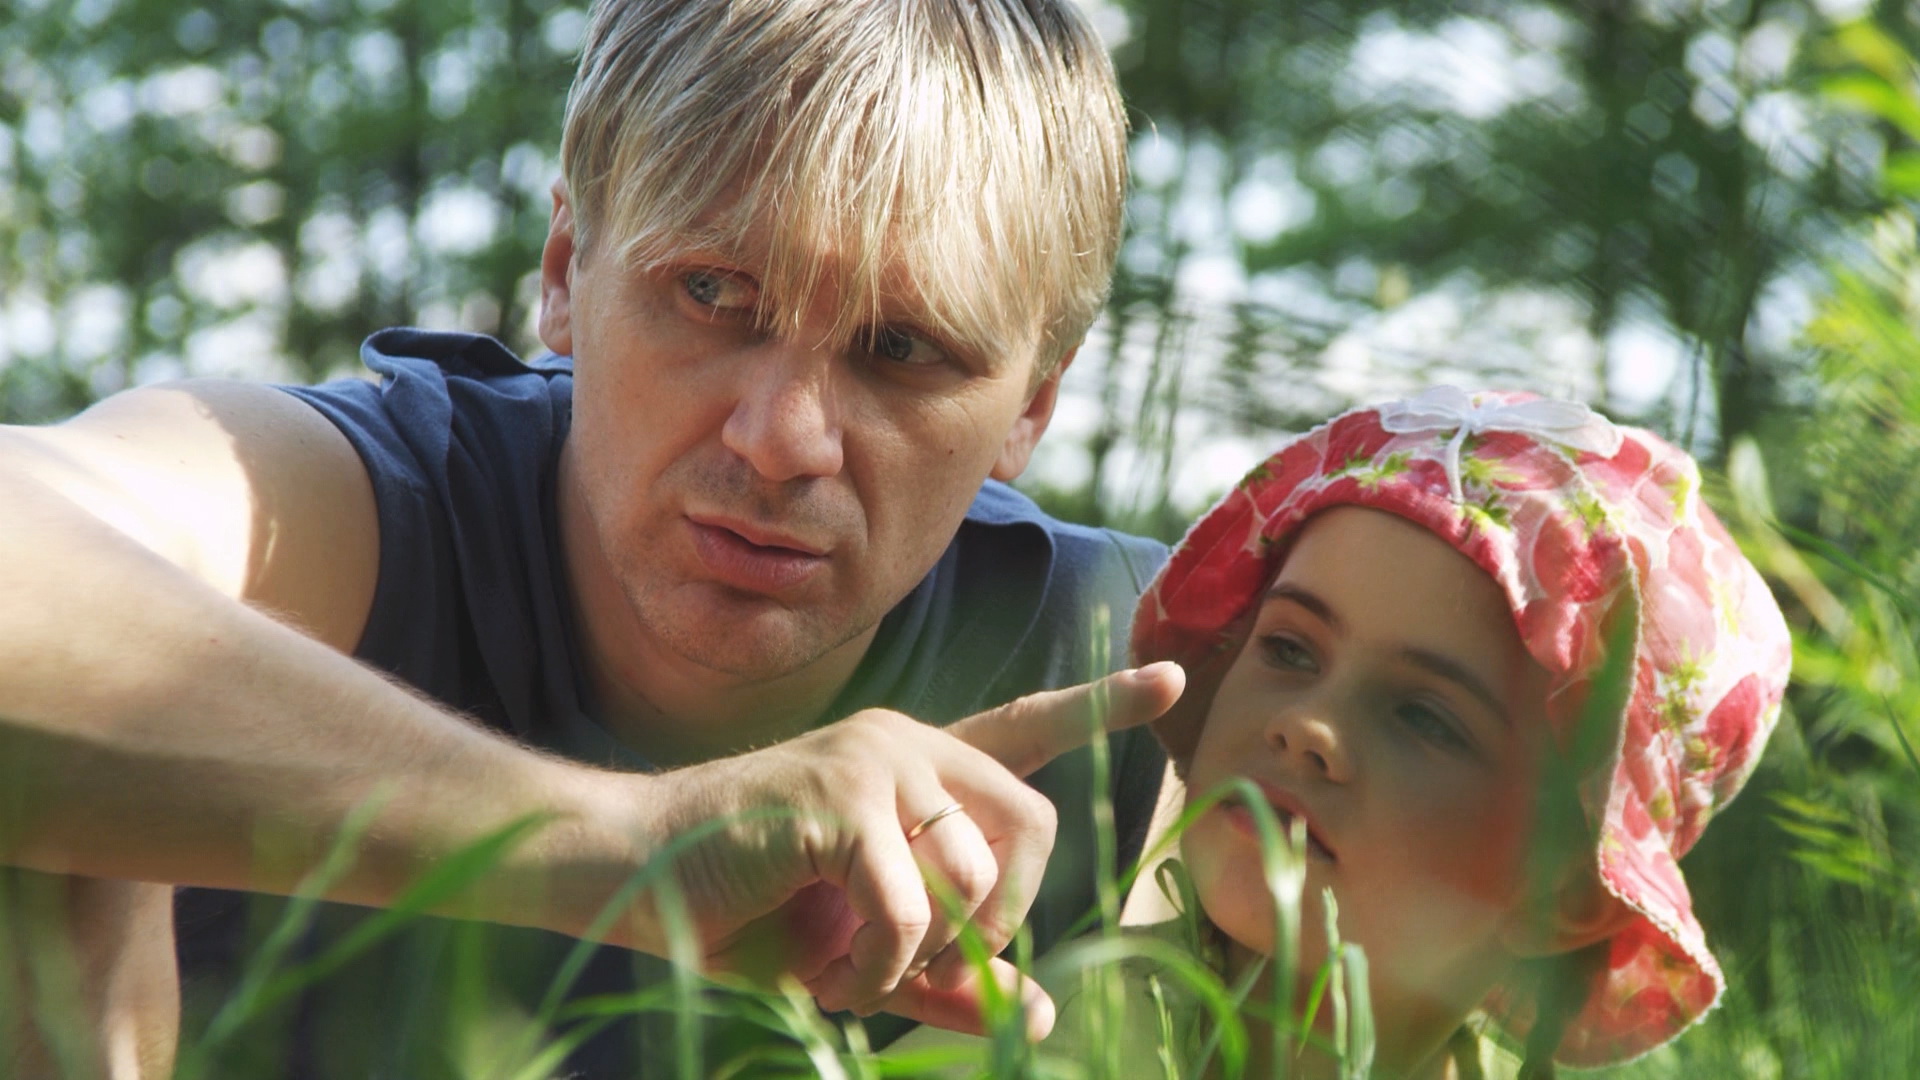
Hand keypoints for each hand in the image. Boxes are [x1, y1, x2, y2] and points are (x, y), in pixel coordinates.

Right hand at [640, 661, 1185, 1036]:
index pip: (1026, 728)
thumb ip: (951, 978)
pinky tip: (831, 972)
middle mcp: (905, 745)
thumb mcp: (866, 952)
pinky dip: (879, 967)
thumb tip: (1039, 1013)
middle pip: (1030, 825)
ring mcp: (871, 761)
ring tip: (848, 965)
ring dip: (919, 957)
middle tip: (936, 961)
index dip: (1103, 704)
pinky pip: (910, 907)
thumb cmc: (748, 908)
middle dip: (1006, 916)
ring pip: (971, 878)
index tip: (1172, 675)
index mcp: (917, 770)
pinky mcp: (836, 797)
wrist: (631, 879)